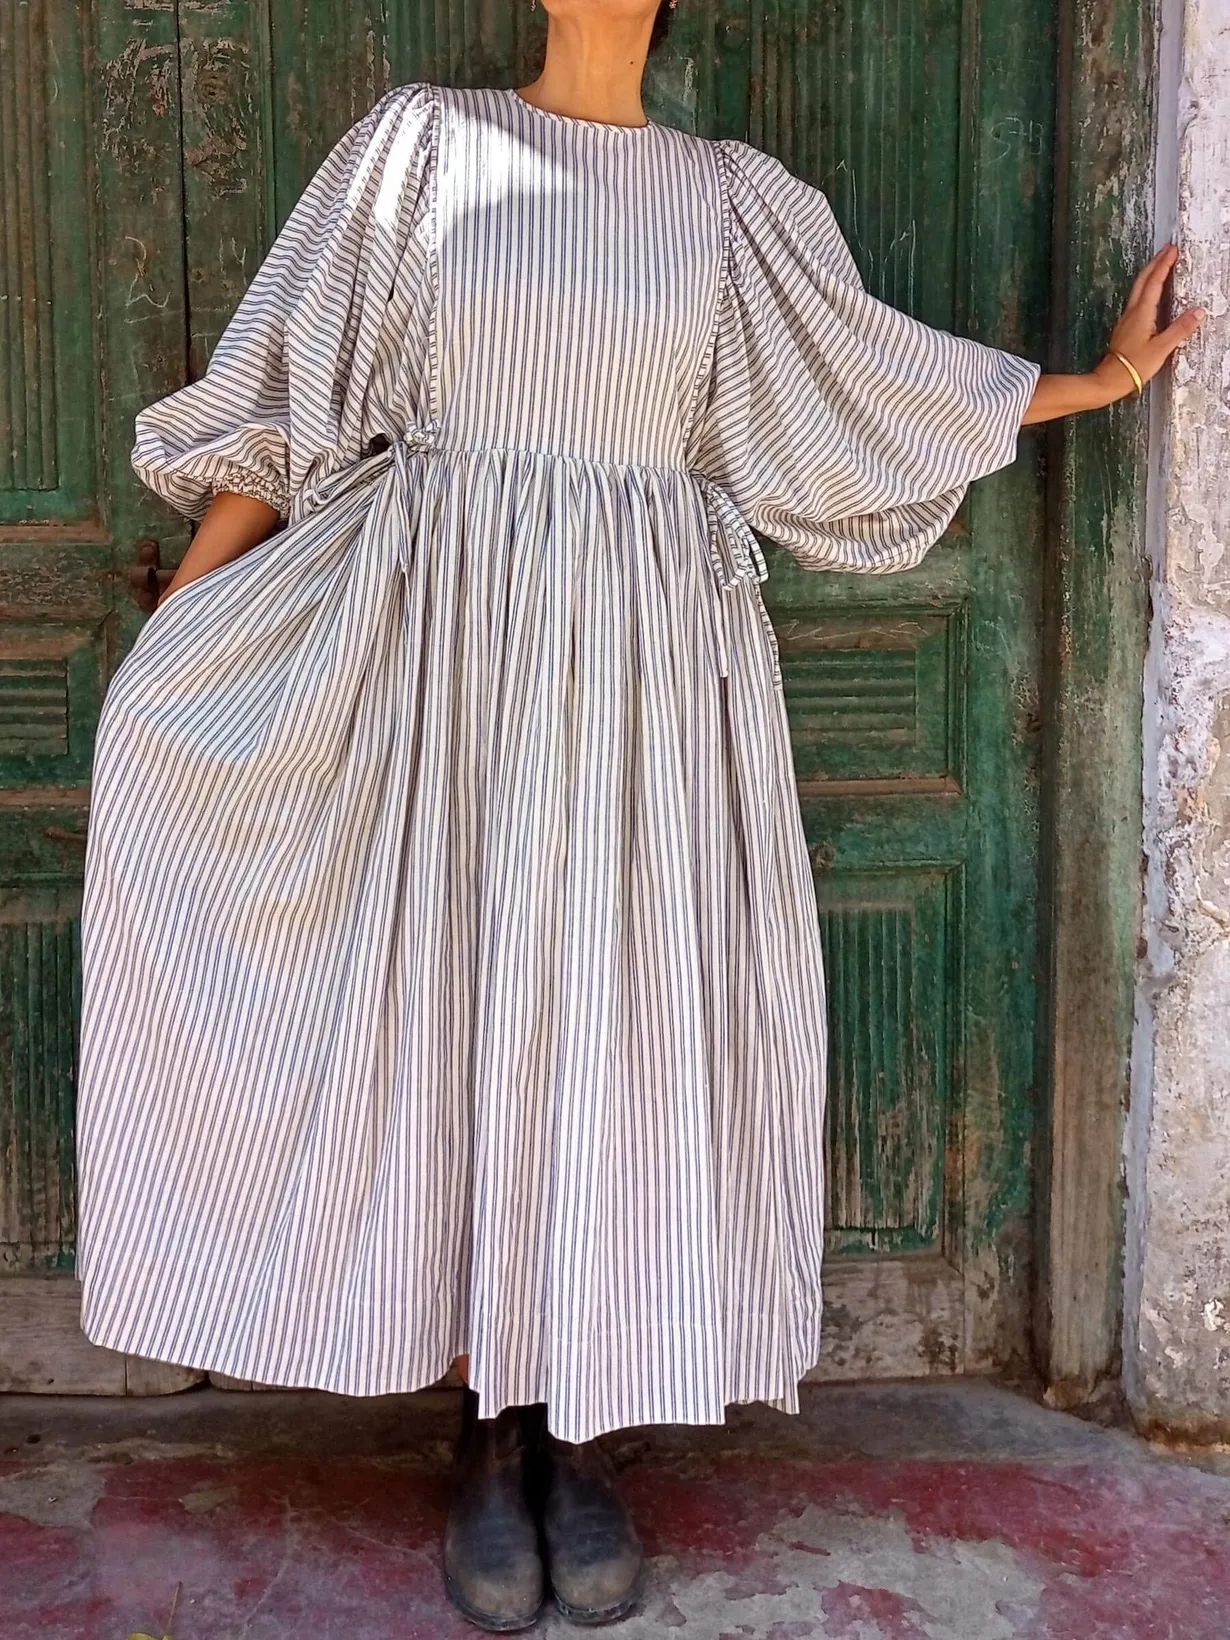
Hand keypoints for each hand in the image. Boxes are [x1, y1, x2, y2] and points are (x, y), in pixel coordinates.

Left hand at [1095, 243, 1205, 399]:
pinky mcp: (1126, 327)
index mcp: (1141, 313)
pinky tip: (1150, 292)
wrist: (1110, 380)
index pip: (1155, 282)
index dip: (1164, 264)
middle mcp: (1132, 312)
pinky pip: (1137, 300)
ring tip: (1160, 264)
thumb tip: (1198, 312)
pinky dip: (1146, 288)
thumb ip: (1180, 329)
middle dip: (1156, 262)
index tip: (1173, 250)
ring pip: (1138, 289)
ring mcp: (1127, 319)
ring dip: (1150, 273)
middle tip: (1167, 249)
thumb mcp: (1161, 348)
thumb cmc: (1133, 366)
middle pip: (1143, 280)